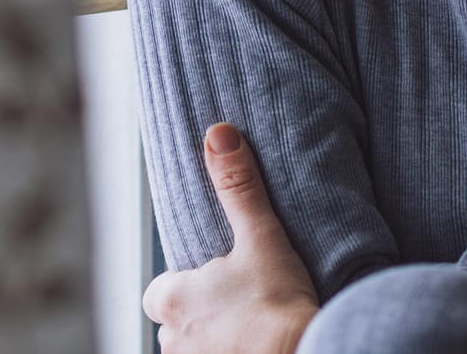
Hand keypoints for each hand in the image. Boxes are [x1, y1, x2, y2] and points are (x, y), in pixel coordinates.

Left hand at [141, 124, 319, 353]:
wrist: (308, 353)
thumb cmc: (279, 302)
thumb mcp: (261, 236)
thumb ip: (238, 186)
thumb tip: (219, 134)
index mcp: (171, 300)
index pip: (158, 292)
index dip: (182, 286)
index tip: (213, 280)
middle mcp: (171, 341)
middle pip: (174, 323)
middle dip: (198, 315)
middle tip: (236, 304)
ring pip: (191, 350)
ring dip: (211, 341)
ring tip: (247, 329)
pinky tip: (251, 348)